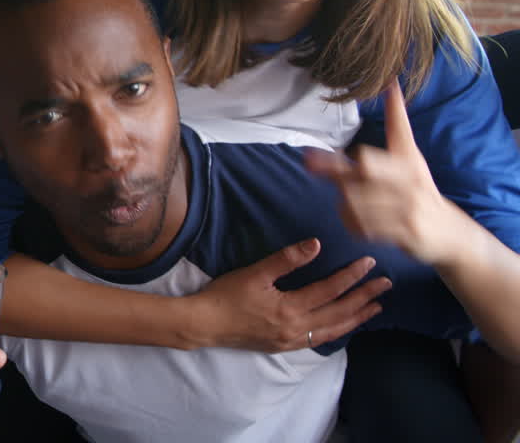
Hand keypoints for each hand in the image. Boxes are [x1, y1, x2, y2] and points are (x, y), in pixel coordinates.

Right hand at [191, 238, 390, 351]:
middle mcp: (297, 329)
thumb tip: (316, 245)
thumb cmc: (226, 296)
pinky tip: (344, 324)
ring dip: (357, 318)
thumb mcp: (254, 273)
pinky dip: (338, 331)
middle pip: (340, 313)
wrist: (205, 324)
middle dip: (365, 298)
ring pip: (334, 331)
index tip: (369, 263)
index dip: (352, 276)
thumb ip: (286, 260)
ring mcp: (292, 341)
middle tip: (386, 285)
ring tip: (376, 308)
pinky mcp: (285, 346)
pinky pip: (320, 340)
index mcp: (290, 308)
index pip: (330, 290)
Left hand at [305, 80, 461, 265]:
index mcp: (410, 158)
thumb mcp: (410, 154)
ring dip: (343, 200)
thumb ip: (396, 122)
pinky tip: (355, 219)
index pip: (399, 130)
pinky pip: (363, 225)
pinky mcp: (405, 231)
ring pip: (357, 199)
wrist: (448, 233)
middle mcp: (411, 179)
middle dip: (333, 166)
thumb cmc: (418, 189)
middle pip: (366, 166)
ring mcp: (409, 206)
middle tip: (310, 162)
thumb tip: (391, 83)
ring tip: (345, 200)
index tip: (389, 86)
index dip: (395, 109)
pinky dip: (352, 222)